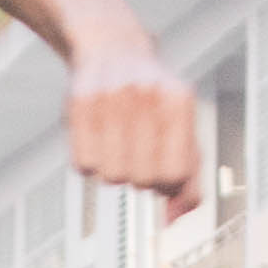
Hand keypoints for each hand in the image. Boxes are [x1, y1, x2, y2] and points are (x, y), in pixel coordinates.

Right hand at [59, 32, 201, 218]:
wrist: (112, 47)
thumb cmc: (153, 100)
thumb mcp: (181, 130)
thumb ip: (189, 179)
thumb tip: (174, 220)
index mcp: (179, 101)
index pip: (176, 173)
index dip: (167, 182)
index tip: (160, 170)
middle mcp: (145, 94)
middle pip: (143, 180)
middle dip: (140, 176)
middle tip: (137, 154)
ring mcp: (110, 97)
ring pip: (111, 176)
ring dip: (114, 170)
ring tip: (118, 145)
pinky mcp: (78, 103)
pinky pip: (83, 164)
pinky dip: (90, 161)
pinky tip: (97, 138)